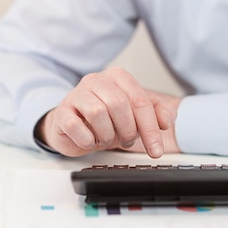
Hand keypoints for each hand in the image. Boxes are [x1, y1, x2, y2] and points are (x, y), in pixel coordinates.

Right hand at [35, 67, 179, 157]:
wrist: (74, 125)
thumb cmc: (108, 118)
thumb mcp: (136, 114)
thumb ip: (157, 112)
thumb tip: (165, 121)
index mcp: (118, 77)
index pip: (139, 100)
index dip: (150, 128)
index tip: (156, 150)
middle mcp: (96, 81)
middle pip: (119, 104)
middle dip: (128, 130)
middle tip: (127, 140)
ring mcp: (76, 95)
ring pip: (97, 113)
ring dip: (107, 134)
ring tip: (107, 138)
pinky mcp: (62, 112)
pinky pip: (75, 126)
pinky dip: (87, 140)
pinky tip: (90, 140)